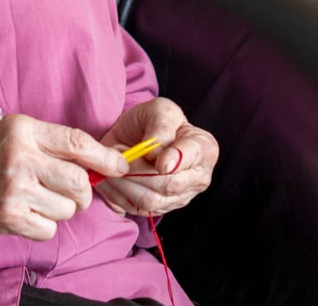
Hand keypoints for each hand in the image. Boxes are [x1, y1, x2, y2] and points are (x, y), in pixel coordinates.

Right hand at [0, 114, 128, 241]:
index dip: (104, 156)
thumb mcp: (9, 136)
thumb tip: (94, 161)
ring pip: (67, 208)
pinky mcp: (9, 216)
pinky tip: (23, 214)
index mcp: (22, 129)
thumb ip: (48, 144)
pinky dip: (42, 226)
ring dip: (59, 210)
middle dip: (82, 192)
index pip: (77, 141)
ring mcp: (14, 188)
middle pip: (78, 180)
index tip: (119, 165)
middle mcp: (20, 156)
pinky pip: (49, 229)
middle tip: (69, 192)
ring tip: (35, 200)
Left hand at [95, 97, 217, 216]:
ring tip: (114, 163)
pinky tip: (113, 176)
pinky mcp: (159, 208)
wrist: (136, 135)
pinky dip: (119, 193)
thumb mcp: (159, 110)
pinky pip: (136, 208)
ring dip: (125, 182)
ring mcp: (180, 196)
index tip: (151, 156)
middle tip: (118, 153)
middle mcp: (198, 177)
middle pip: (169, 184)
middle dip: (138, 170)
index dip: (171, 159)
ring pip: (151, 200)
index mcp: (204, 148)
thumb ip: (161, 128)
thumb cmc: (152, 120)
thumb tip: (157, 155)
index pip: (192, 158)